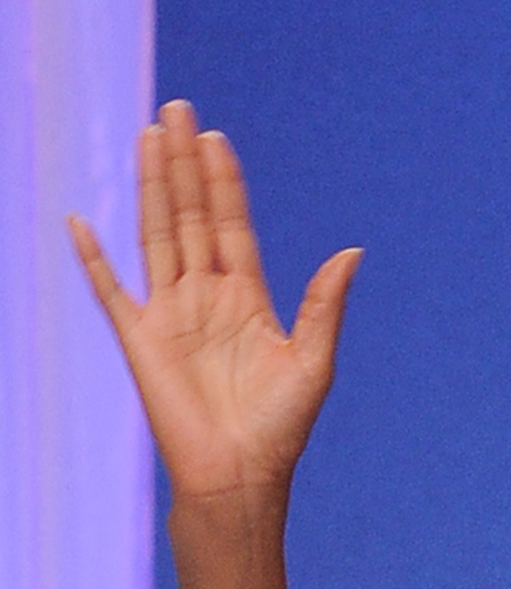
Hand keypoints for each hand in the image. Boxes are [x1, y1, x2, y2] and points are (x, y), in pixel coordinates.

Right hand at [70, 103, 360, 510]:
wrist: (239, 477)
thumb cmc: (280, 429)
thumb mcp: (313, 362)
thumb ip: (324, 305)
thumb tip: (352, 253)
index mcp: (248, 299)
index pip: (233, 225)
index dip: (225, 183)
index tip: (215, 139)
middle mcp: (206, 297)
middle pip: (192, 216)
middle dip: (184, 165)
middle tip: (177, 111)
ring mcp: (170, 314)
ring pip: (157, 233)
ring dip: (152, 186)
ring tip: (147, 137)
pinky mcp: (139, 339)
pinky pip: (110, 290)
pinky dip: (93, 258)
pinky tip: (79, 222)